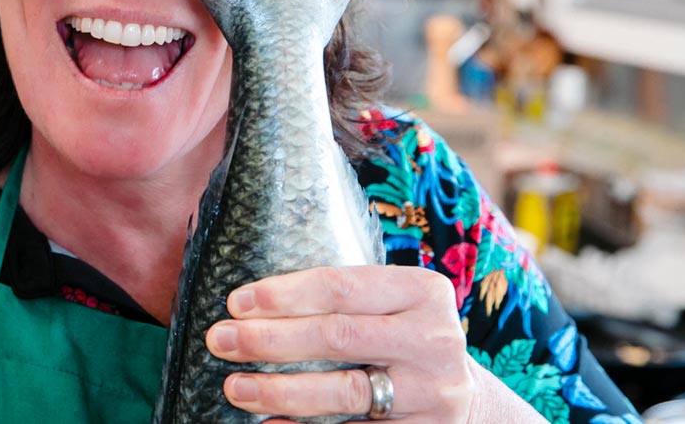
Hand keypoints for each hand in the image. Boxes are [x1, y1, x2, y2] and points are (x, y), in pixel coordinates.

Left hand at [206, 265, 475, 421]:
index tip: (235, 303)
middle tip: (220, 340)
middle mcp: (434, 339)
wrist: (464, 398)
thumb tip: (249, 307)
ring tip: (235, 388)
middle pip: (337, 336)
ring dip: (280, 390)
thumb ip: (340, 300)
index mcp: (422, 291)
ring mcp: (433, 392)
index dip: (283, 294)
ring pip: (344, 391)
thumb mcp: (389, 306)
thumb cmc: (401, 338)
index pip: (341, 286)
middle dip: (270, 340)